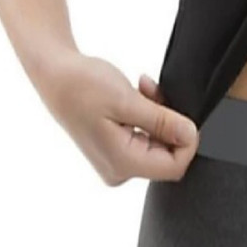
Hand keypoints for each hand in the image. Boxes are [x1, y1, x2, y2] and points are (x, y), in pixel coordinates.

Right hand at [41, 49, 198, 185]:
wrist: (56, 76)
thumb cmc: (83, 87)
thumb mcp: (127, 101)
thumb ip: (162, 121)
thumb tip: (191, 135)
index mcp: (122, 163)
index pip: (175, 166)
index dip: (187, 139)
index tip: (180, 110)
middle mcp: (119, 169)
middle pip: (168, 153)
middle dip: (170, 120)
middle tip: (154, 91)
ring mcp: (116, 160)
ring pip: (159, 141)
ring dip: (159, 113)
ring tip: (143, 88)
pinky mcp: (115, 147)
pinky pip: (146, 135)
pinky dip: (148, 114)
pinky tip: (138, 93)